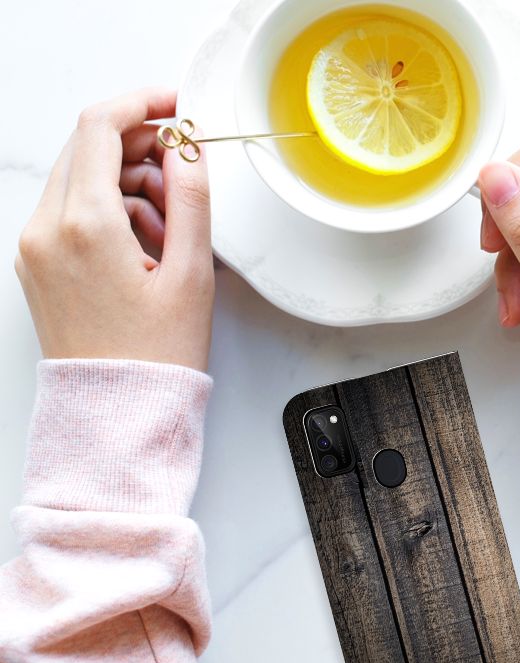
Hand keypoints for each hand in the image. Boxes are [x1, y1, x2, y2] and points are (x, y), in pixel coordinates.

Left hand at [15, 88, 213, 371]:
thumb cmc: (156, 355)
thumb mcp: (192, 272)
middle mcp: (47, 229)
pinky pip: (72, 210)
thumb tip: (188, 147)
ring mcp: (36, 246)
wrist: (117, 411)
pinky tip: (147, 244)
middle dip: (141, 147)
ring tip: (173, 228)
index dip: (143, 103)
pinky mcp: (37, 263)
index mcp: (85, 225)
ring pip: (82, 178)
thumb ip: (192, 198)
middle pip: (88, 148)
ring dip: (129, 182)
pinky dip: (111, 210)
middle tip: (185, 173)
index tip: (176, 105)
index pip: (101, 127)